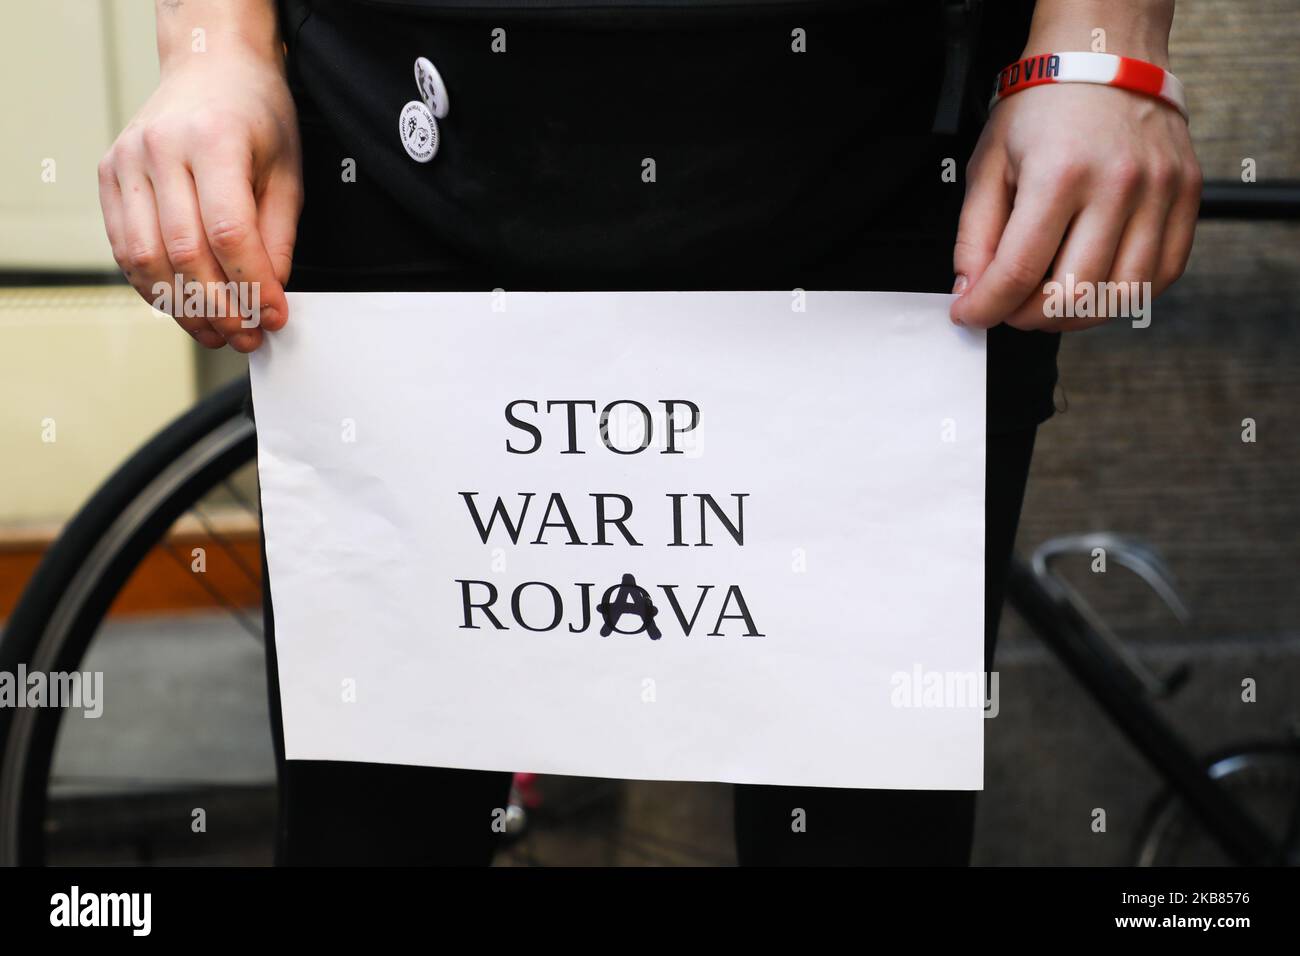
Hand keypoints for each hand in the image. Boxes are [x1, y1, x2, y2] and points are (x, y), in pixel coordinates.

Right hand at [98, 40, 300, 350]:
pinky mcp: (108, 176)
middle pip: (185, 252)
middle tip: (247, 335)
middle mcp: (160, 149)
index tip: (274, 315)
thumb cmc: (255, 115)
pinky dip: (154, 286)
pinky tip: (185, 306)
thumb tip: (270, 294)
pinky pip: (125, 248)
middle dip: (221, 307)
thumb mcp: (287, 171)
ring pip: (147, 258)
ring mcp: (127, 162)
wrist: (211, 65)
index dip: (252, 285)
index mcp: (213, 140)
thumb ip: (278, 235)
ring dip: (183, 308)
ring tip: (217, 332)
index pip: (229, 233)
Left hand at [950, 81, 1200, 330]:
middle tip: (1010, 307)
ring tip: (1049, 300)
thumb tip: (972, 291)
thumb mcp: (989, 165)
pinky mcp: (1186, 198)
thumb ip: (975, 236)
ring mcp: (1159, 193)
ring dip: (1076, 315)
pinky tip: (1095, 284)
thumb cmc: (1045, 106)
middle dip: (1029, 317)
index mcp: (1060, 173)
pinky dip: (1123, 296)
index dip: (987, 307)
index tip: (971, 315)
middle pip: (1073, 295)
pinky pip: (1162, 275)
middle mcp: (1117, 185)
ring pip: (1121, 296)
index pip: (1019, 272)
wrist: (1104, 56)